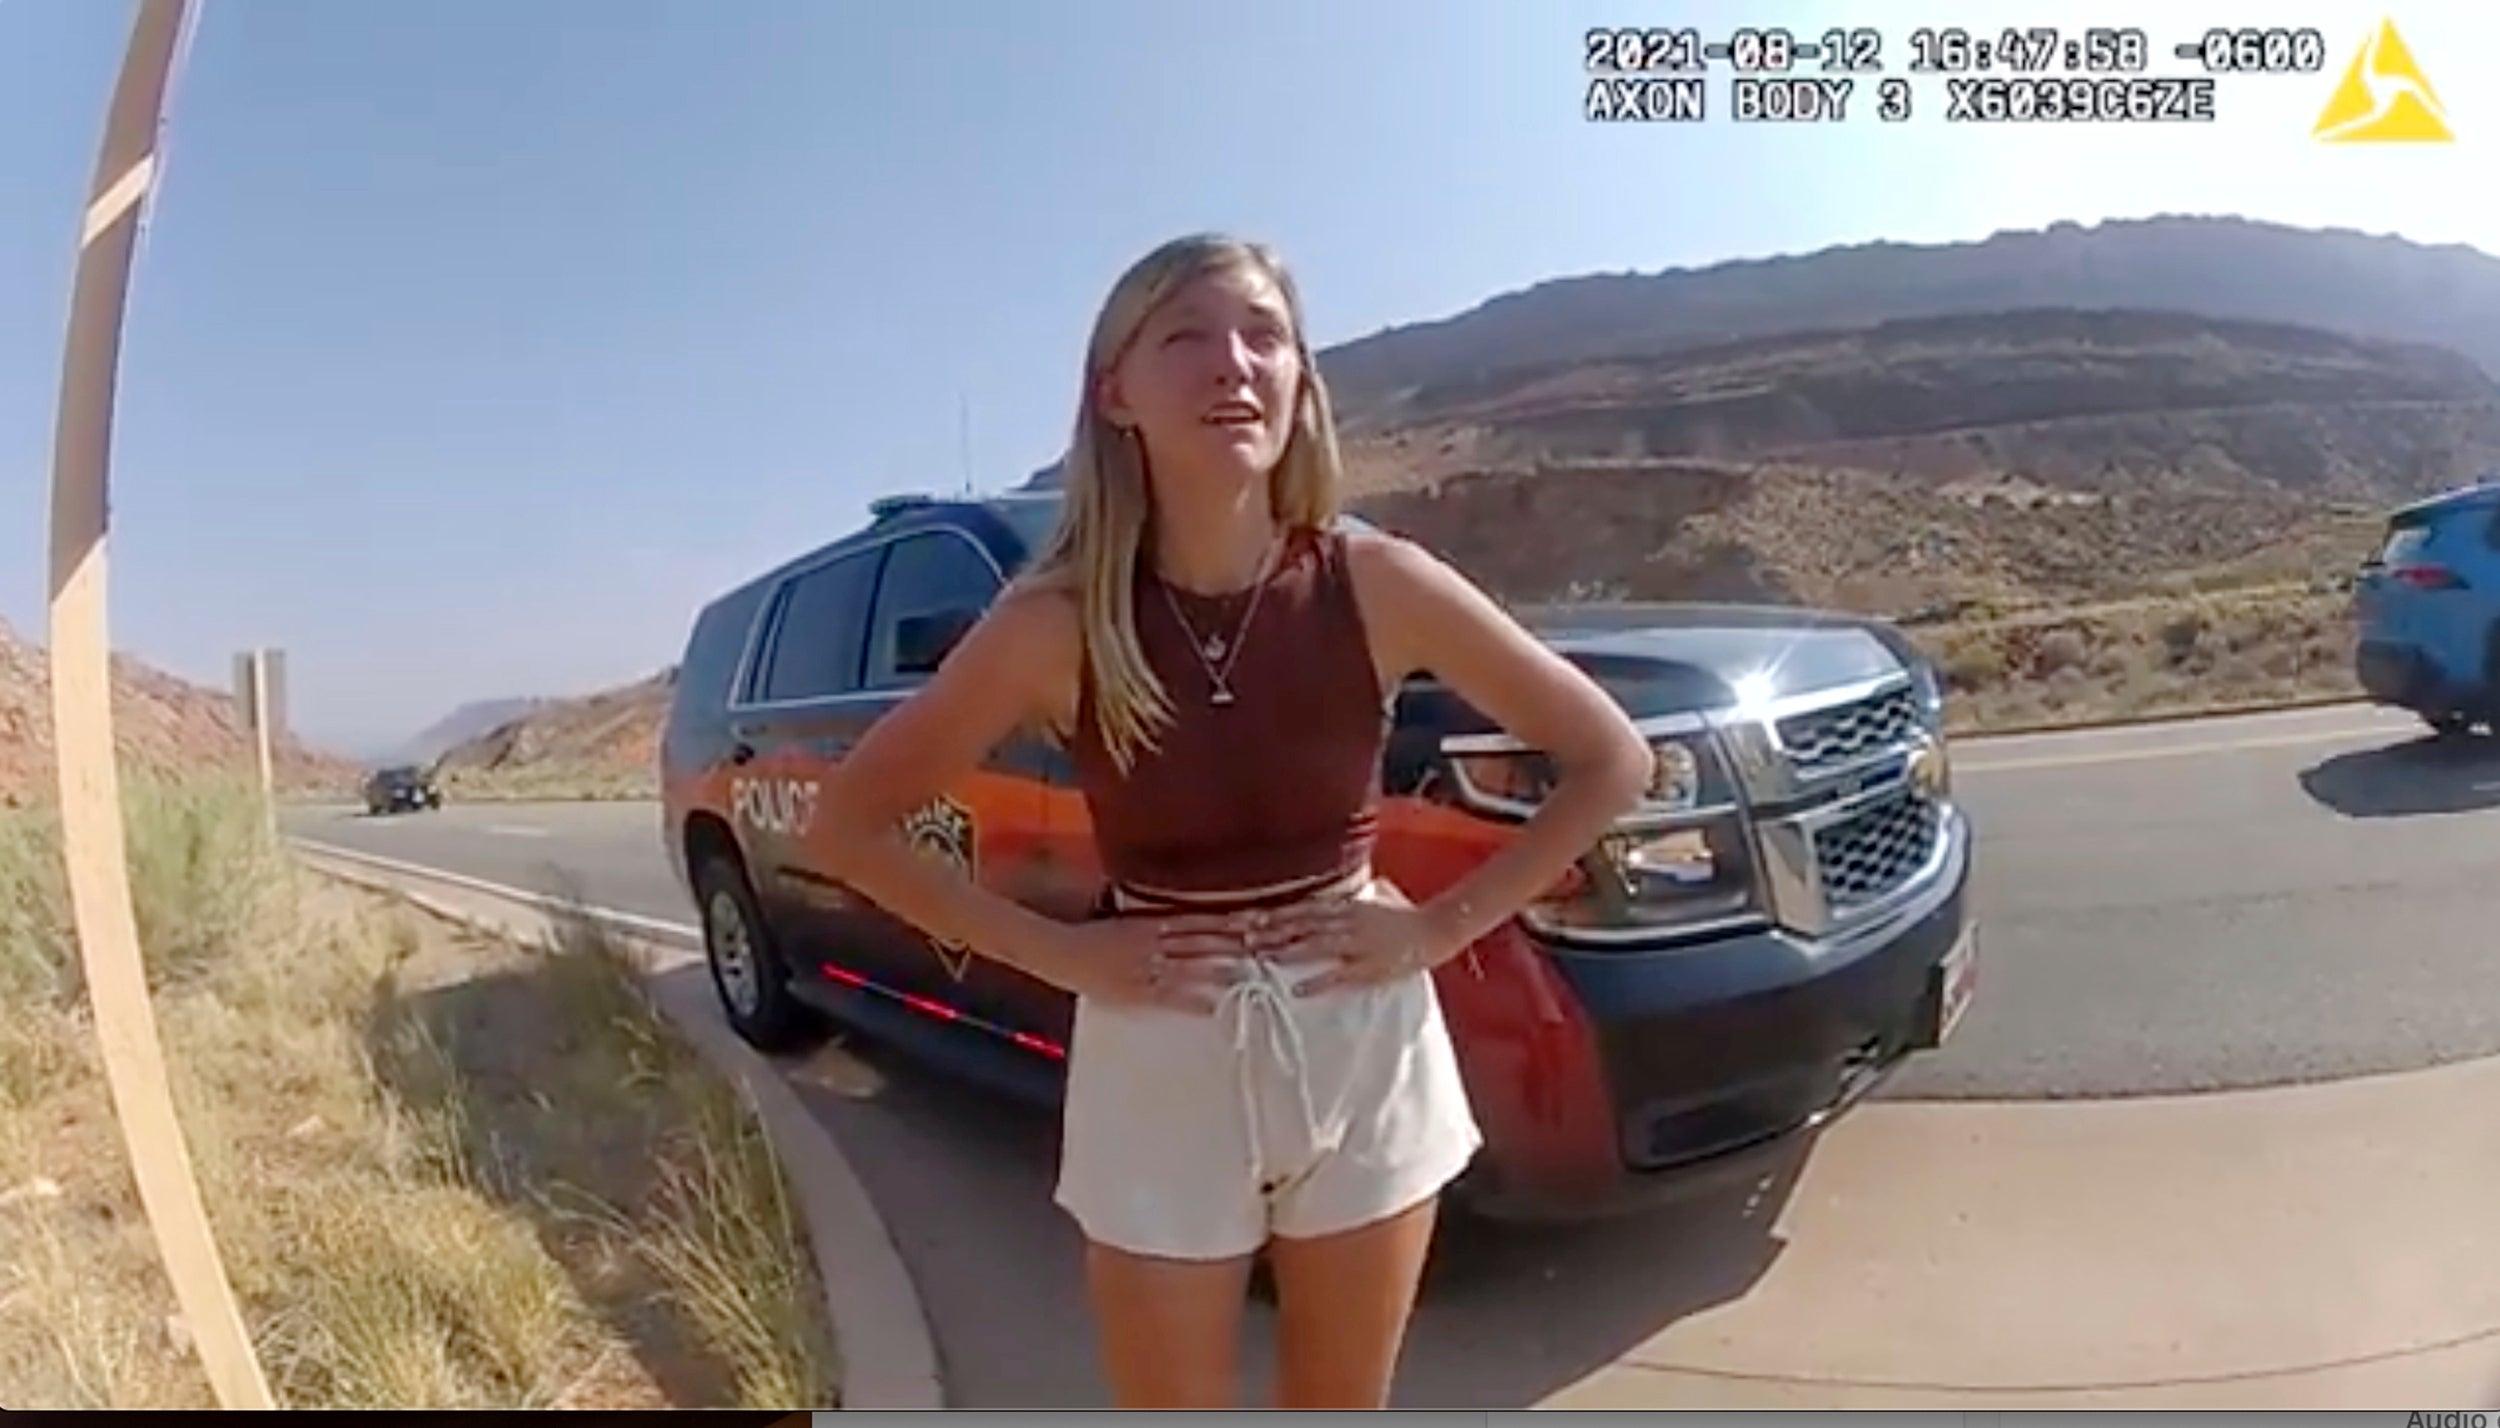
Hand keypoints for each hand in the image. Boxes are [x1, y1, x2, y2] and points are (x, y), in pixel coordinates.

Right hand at [1041, 913, 1246, 1013]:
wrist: (1063, 952)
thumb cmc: (1094, 935)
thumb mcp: (1128, 919)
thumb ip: (1155, 919)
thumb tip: (1183, 920)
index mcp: (1153, 922)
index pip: (1199, 920)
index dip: (1228, 921)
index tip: (1256, 921)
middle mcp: (1155, 942)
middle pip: (1203, 941)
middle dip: (1234, 944)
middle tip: (1265, 945)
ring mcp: (1148, 968)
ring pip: (1193, 967)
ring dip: (1222, 969)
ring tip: (1251, 972)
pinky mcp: (1139, 993)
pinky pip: (1172, 997)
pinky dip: (1195, 1001)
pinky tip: (1216, 1005)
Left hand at [1242, 898, 1455, 997]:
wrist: (1435, 929)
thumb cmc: (1404, 916)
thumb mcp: (1372, 901)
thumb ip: (1347, 902)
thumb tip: (1325, 901)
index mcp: (1346, 907)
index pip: (1303, 909)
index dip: (1276, 914)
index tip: (1249, 918)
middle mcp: (1347, 921)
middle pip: (1302, 924)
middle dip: (1272, 930)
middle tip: (1244, 937)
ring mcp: (1358, 944)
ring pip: (1316, 945)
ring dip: (1288, 950)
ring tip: (1262, 957)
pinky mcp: (1370, 967)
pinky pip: (1339, 975)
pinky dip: (1317, 982)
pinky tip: (1297, 990)